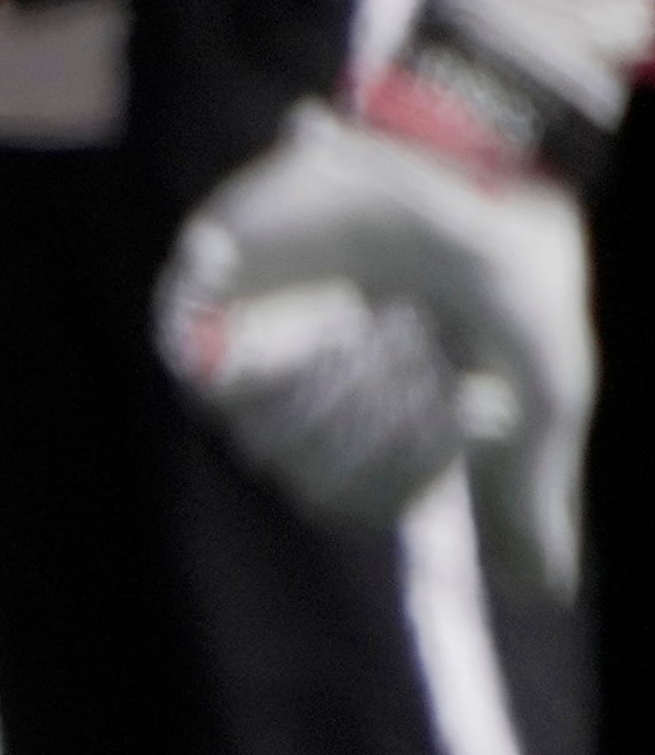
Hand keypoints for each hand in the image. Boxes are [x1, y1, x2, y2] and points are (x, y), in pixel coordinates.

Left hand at [162, 83, 591, 587]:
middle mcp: (312, 392)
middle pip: (305, 478)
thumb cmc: (512, 274)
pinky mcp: (204, 294)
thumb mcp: (542, 391)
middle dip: (379, 427)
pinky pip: (204, 380)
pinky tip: (332, 323)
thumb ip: (530, 490)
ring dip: (335, 394)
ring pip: (257, 438)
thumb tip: (549, 593)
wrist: (472, 161)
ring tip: (384, 328)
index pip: (358, 504)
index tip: (461, 409)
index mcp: (378, 419)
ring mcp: (254, 342)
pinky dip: (272, 368)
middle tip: (422, 358)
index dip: (406, 474)